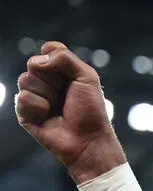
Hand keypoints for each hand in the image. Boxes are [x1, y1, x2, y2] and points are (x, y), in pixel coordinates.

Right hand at [14, 41, 125, 182]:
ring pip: (25, 79)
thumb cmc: (91, 111)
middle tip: (66, 95)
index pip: (48, 50)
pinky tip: (49, 116)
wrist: (88, 140)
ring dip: (46, 94)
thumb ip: (65, 58)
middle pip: (34, 63)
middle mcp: (46, 82)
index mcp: (61, 72)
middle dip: (52, 79)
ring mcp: (34, 96)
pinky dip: (39, 107)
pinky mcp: (24, 112)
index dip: (56, 60)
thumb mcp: (87, 77)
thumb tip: (38, 60)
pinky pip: (23, 97)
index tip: (71, 76)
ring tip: (57, 107)